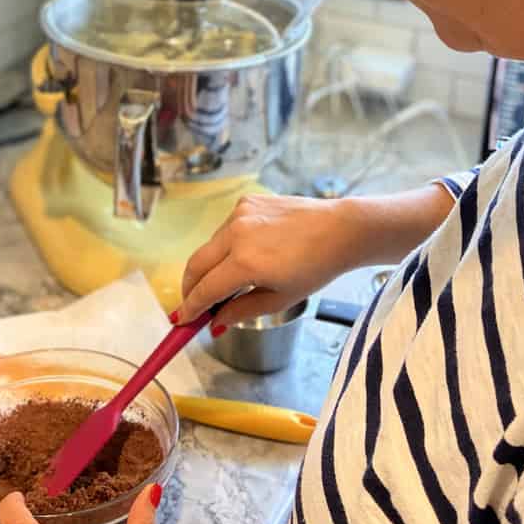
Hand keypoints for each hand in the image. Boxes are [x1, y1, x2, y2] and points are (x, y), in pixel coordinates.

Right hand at [179, 192, 370, 325]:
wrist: (340, 229)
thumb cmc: (316, 268)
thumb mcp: (280, 299)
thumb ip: (242, 311)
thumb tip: (216, 322)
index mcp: (245, 262)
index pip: (205, 289)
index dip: (191, 308)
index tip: (183, 320)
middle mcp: (236, 234)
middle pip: (196, 264)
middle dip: (190, 287)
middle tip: (192, 305)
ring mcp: (240, 213)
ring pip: (210, 246)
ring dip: (208, 266)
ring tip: (222, 283)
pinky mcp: (246, 201)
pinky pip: (225, 228)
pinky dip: (225, 246)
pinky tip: (242, 256)